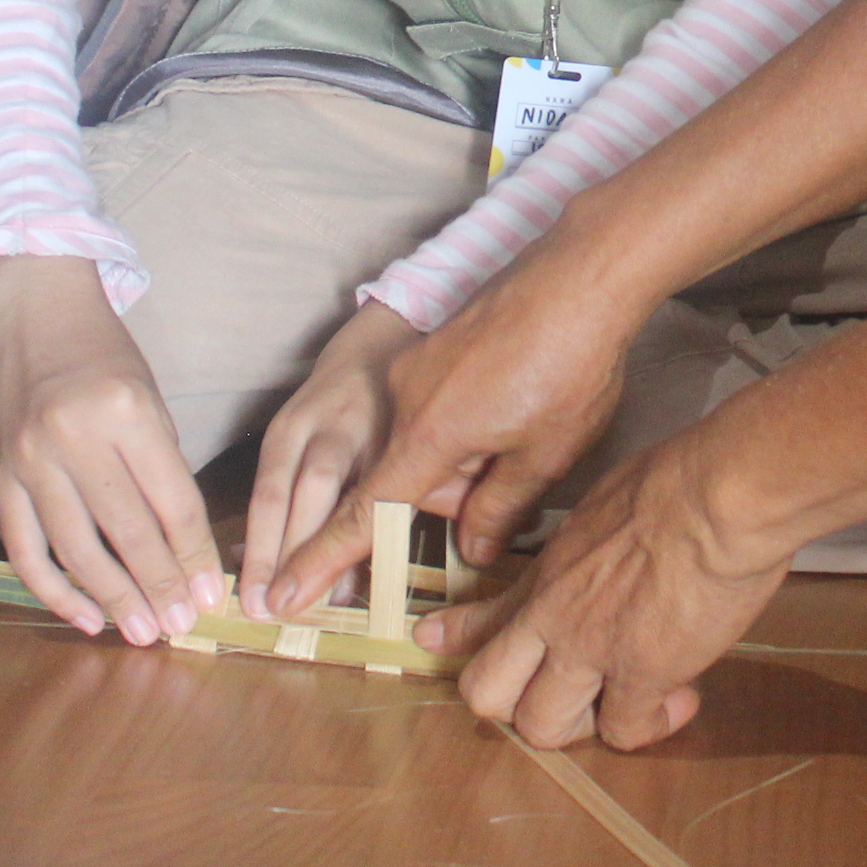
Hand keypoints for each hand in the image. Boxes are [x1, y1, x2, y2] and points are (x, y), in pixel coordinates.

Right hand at [0, 254, 223, 642]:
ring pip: (76, 551)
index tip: (210, 598)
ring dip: (112, 600)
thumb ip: (160, 465)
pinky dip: (53, 590)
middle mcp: (74, 437)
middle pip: (127, 534)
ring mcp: (28, 460)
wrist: (29, 305)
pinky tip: (83, 617)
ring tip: (142, 633)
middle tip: (181, 629)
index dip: (194, 559)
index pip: (171, 504)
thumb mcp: (148, 396)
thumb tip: (182, 548)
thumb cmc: (102, 351)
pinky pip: (25, 548)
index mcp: (127, 412)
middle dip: (159, 589)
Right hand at [261, 249, 643, 611]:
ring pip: (427, 441)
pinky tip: (517, 401)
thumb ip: (498, 511)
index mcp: (426, 436)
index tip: (285, 593)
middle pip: (409, 477)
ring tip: (528, 427)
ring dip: (467, 454)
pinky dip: (469, 420)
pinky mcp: (436, 346)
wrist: (581, 273)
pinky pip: (436, 404)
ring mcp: (418, 367)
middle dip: (455, 492)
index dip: (323, 558)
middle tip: (516, 473)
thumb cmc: (569, 365)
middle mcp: (406, 400)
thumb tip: (470, 548)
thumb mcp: (544, 456)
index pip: (364, 512)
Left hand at [423, 436, 784, 749]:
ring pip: (542, 726)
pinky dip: (650, 724)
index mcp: (549, 571)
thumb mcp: (608, 503)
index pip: (484, 616)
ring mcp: (591, 651)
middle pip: (487, 692)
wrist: (718, 497)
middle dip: (515, 704)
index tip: (435, 641)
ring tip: (624, 703)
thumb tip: (609, 548)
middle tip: (566, 693)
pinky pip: (624, 731)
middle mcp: (554, 617)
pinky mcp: (641, 677)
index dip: (456, 637)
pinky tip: (679, 700)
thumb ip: (593, 543)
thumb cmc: (680, 481)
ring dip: (582, 725)